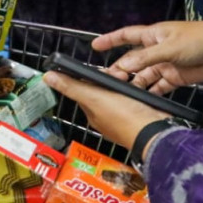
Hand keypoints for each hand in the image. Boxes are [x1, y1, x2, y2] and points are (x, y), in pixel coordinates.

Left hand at [43, 71, 168, 151]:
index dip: (91, 77)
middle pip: (102, 90)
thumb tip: (48, 77)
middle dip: (110, 78)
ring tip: (128, 80)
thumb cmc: (125, 117)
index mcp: (92, 113)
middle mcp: (105, 117)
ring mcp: (122, 116)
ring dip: (123, 83)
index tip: (101, 71)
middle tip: (119, 75)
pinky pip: (132, 97)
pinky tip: (138, 87)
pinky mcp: (137, 114)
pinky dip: (134, 89)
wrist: (154, 130)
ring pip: (118, 92)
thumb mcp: (94, 97)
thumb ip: (72, 87)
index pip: (84, 89)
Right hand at [95, 20, 202, 93]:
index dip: (111, 40)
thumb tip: (123, 65)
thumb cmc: (198, 40)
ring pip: (143, 75)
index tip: (94, 46)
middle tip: (107, 81)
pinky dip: (150, 93)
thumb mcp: (169, 47)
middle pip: (133, 60)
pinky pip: (158, 86)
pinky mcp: (175, 77)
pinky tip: (141, 101)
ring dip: (133, 83)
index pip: (127, 35)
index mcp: (153, 35)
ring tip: (121, 94)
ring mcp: (165, 64)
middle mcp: (156, 49)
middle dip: (120, 69)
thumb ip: (146, 58)